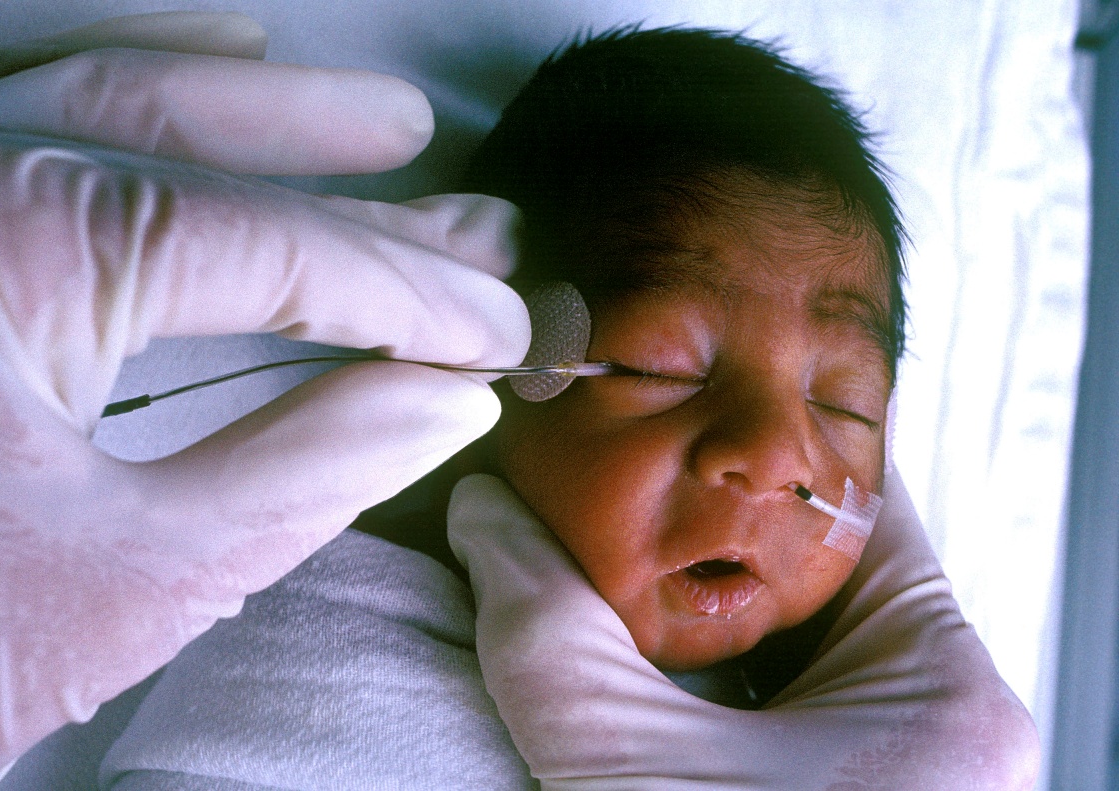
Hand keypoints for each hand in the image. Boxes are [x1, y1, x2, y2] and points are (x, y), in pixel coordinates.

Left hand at [0, 13, 526, 789]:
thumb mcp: (121, 582)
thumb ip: (304, 473)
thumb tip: (442, 401)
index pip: (273, 250)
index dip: (412, 292)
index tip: (496, 327)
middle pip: (197, 152)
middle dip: (361, 193)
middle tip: (478, 216)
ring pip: (92, 88)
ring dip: (247, 104)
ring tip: (369, 117)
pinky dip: (108, 72)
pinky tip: (192, 56)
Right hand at [448, 472, 1038, 790]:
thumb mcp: (623, 768)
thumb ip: (547, 630)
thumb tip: (485, 512)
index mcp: (946, 696)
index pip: (862, 508)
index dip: (767, 452)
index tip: (689, 412)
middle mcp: (947, 727)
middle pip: (831, 570)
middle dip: (728, 530)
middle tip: (638, 477)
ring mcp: (908, 768)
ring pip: (802, 635)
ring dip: (720, 600)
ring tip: (635, 546)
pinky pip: (788, 700)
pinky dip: (723, 666)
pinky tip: (654, 643)